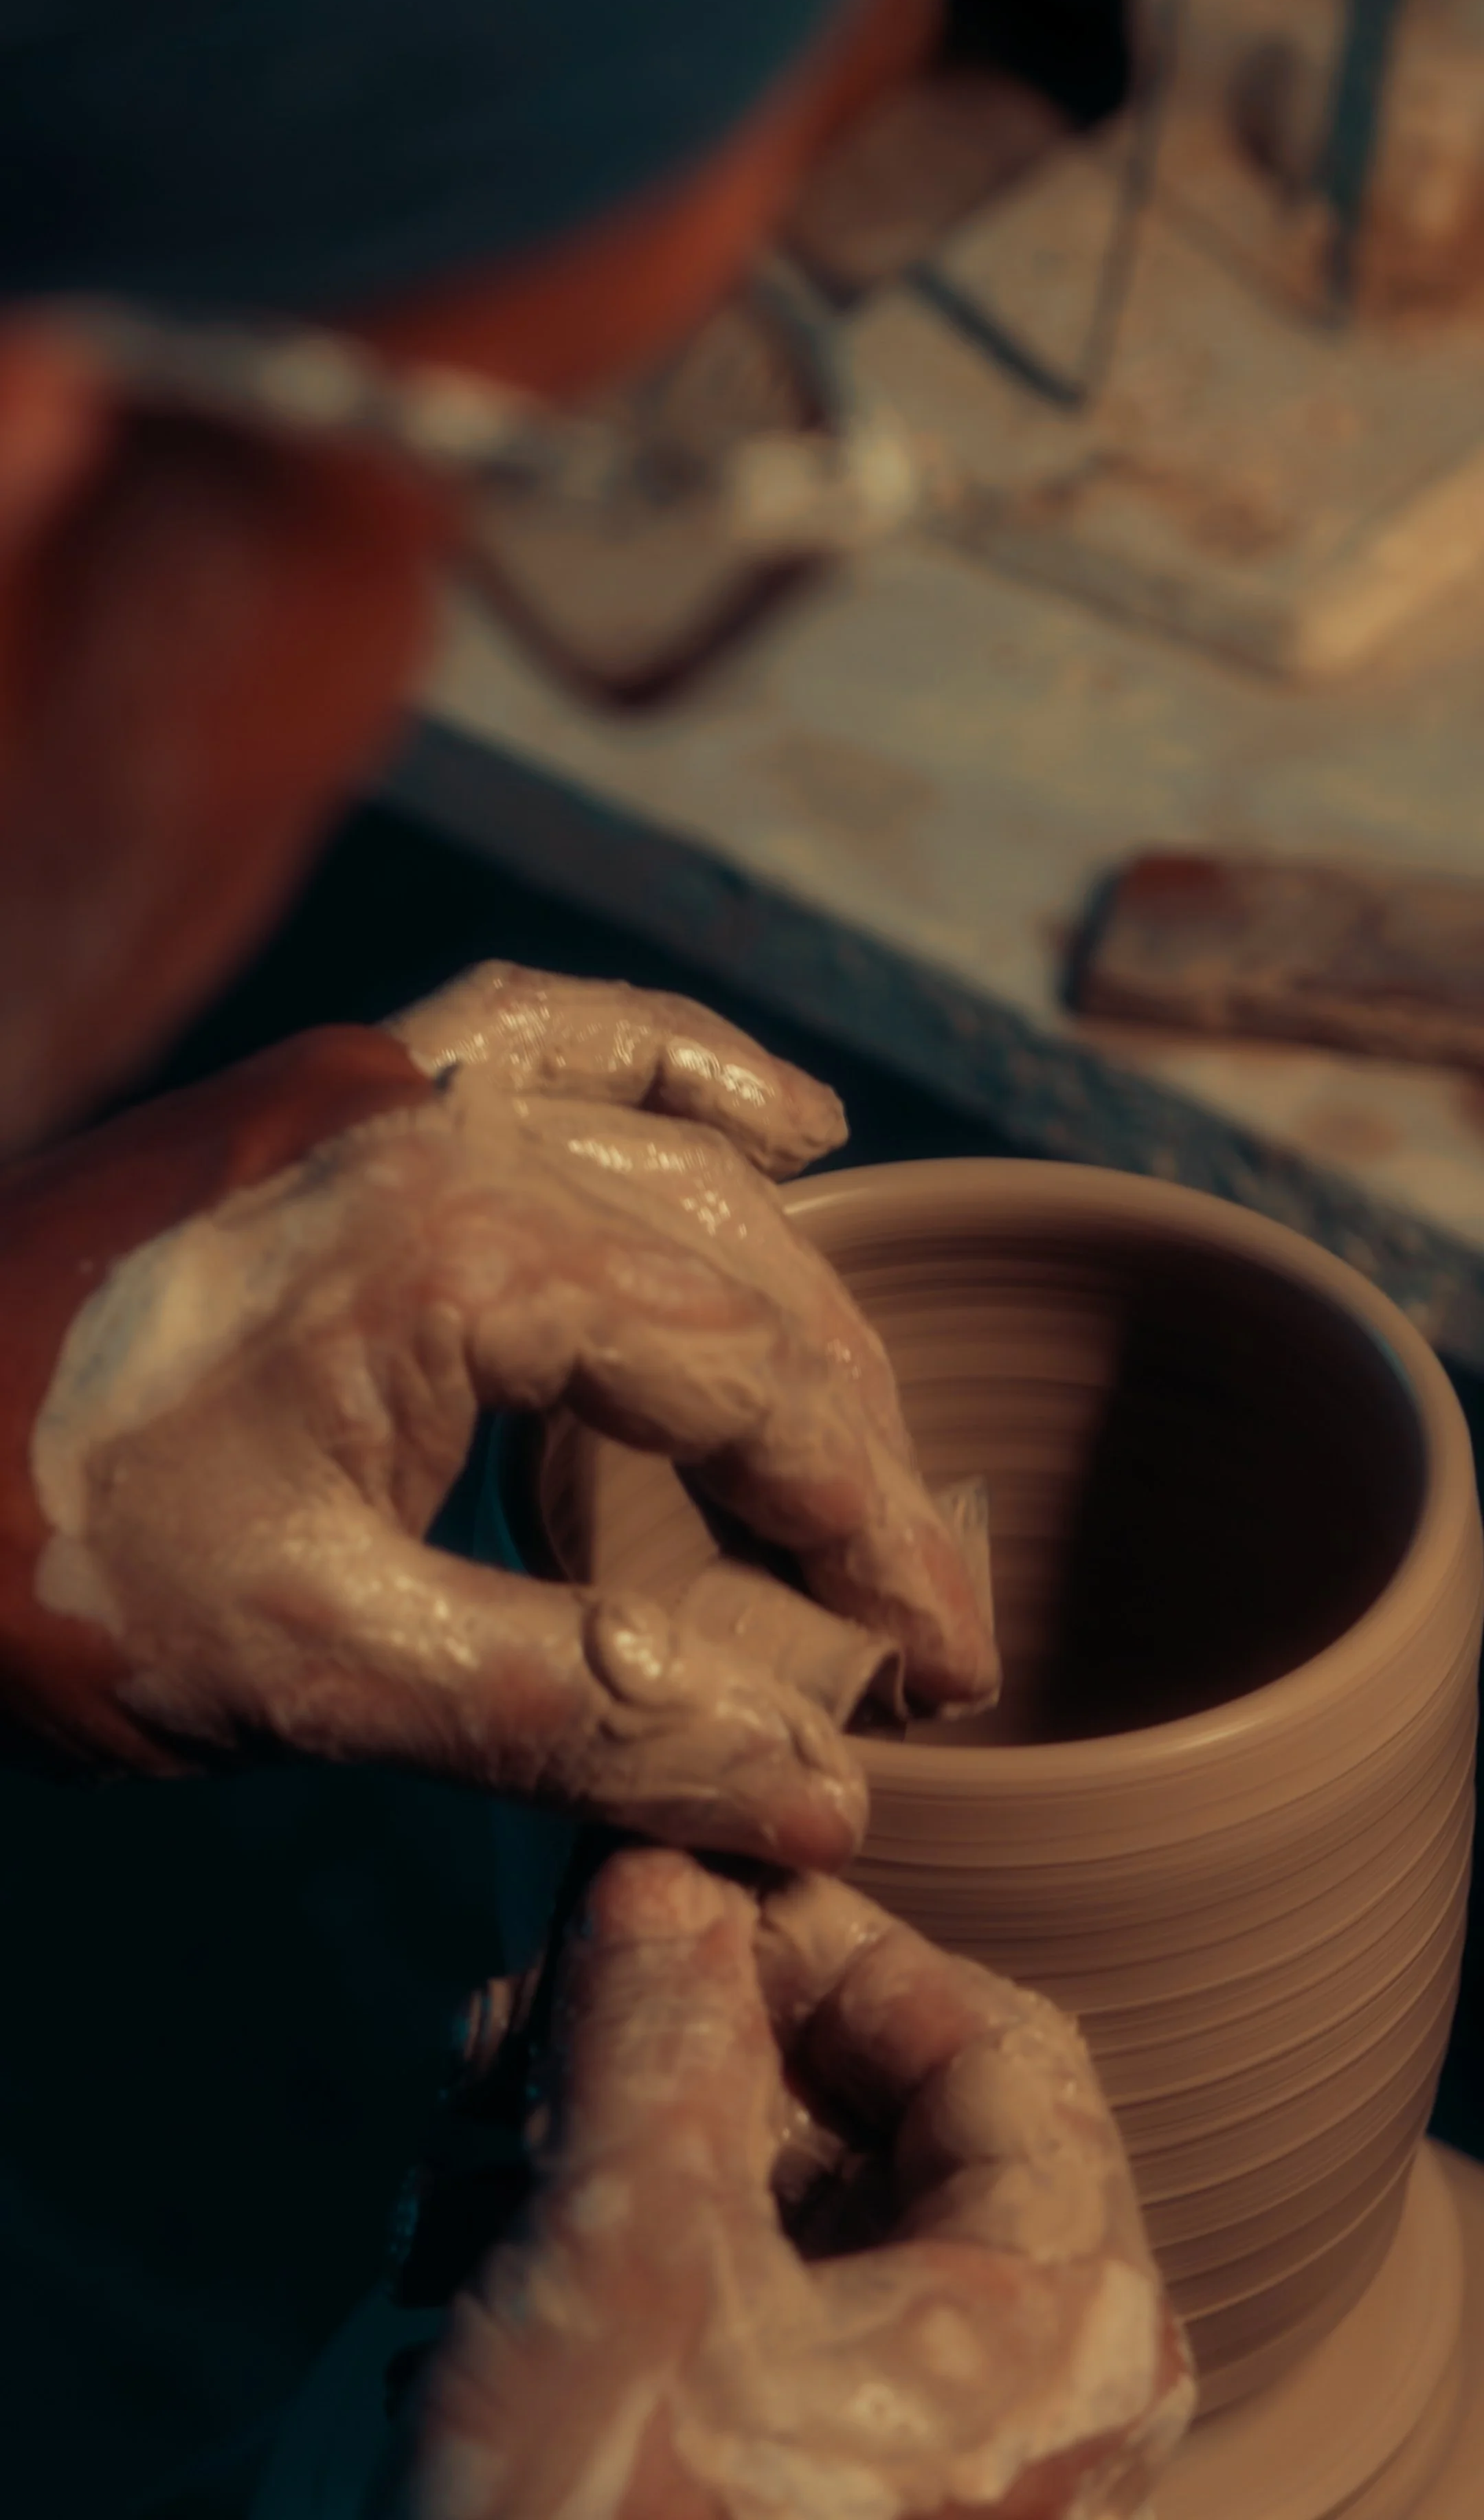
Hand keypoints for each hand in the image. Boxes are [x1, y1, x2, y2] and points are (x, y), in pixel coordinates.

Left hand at [11, 969, 991, 1858]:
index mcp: (456, 1246)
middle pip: (735, 1270)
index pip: (751, 1381)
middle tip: (909, 1598)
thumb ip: (584, 1712)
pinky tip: (773, 1123)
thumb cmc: (27, 1561)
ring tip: (868, 1418)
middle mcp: (440, 1118)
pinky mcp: (326, 1093)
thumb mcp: (319, 1670)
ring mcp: (378, 1083)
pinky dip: (672, 1073)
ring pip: (667, 1159)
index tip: (935, 1657)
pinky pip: (544, 1036)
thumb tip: (810, 1793)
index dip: (865, 1530)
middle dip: (843, 1439)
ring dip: (785, 1287)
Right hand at [395, 1849, 1193, 2519]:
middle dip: (682, 2053)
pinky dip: (613, 2254)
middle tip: (528, 2025)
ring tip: (468, 2145)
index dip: (824, 1948)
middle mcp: (1022, 2391)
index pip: (988, 2038)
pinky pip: (732, 2320)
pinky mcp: (804, 2506)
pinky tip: (471, 2250)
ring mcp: (918, 2466)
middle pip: (874, 2120)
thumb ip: (653, 2028)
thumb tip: (661, 1874)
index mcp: (1062, 2321)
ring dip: (619, 2143)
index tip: (665, 1908)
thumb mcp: (627, 2256)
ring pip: (781, 2211)